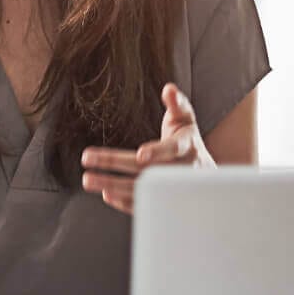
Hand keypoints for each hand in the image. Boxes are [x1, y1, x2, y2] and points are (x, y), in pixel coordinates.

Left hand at [80, 82, 210, 214]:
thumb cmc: (188, 142)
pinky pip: (144, 206)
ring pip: (142, 190)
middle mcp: (180, 171)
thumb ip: (177, 104)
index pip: (173, 149)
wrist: (206, 176)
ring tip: (88, 180)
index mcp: (187, 147)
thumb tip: (169, 89)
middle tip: (87, 159)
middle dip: (117, 165)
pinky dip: (125, 203)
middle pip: (148, 170)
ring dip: (114, 186)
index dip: (158, 152)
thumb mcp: (186, 121)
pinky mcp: (162, 202)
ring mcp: (171, 190)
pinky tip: (106, 194)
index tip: (140, 155)